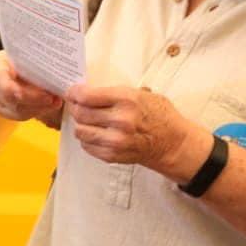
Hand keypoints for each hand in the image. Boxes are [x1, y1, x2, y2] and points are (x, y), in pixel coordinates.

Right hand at [0, 50, 61, 121]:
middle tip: (54, 98)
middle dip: (34, 99)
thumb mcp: (38, 60)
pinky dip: (35, 112)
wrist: (31, 69)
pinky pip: (18, 115)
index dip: (15, 89)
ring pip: (16, 108)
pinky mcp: (0, 108)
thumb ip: (42, 69)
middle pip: (10, 96)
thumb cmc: (34, 61)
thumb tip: (56, 83)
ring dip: (39, 107)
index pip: (1, 78)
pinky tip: (48, 106)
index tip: (34, 94)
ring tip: (56, 102)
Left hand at [64, 84, 207, 175]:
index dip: (74, 93)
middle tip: (77, 105)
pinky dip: (87, 138)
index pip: (87, 96)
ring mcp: (115, 140)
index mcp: (127, 100)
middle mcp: (120, 121)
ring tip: (88, 120)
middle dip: (75, 107)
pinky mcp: (112, 155)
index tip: (72, 92)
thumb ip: (114, 93)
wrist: (173, 143)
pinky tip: (96, 133)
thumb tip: (87, 91)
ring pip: (80, 130)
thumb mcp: (141, 94)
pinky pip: (87, 145)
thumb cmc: (158, 116)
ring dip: (80, 124)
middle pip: (80, 113)